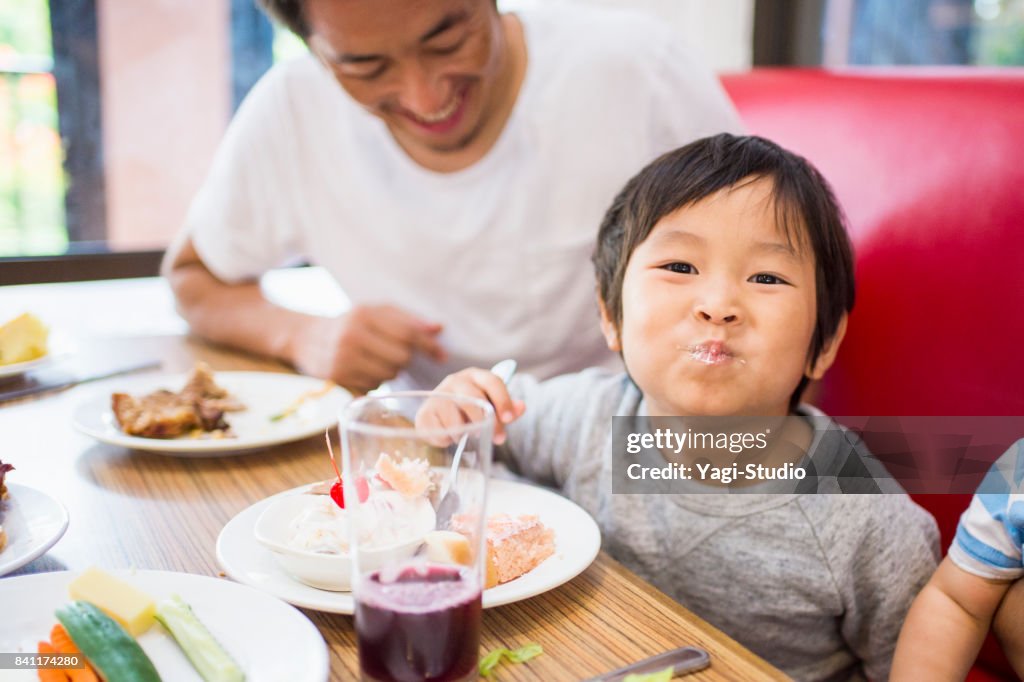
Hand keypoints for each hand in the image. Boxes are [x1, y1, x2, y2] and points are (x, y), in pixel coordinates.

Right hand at [290, 305, 445, 393]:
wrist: (306, 337)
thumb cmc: (350, 323)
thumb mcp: (375, 312)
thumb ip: (407, 319)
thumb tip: (438, 329)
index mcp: (364, 314)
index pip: (407, 332)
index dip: (428, 345)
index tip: (442, 354)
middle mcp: (352, 335)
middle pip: (401, 357)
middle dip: (405, 358)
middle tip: (395, 353)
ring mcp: (343, 357)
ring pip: (389, 374)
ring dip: (391, 370)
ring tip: (377, 359)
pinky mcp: (338, 377)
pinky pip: (373, 385)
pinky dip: (375, 380)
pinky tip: (363, 369)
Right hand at [417, 368, 525, 444]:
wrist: (439, 418)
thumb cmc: (470, 410)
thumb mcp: (491, 408)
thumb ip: (507, 409)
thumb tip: (521, 407)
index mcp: (475, 376)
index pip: (492, 381)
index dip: (502, 400)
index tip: (508, 419)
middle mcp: (455, 381)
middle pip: (473, 399)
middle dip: (487, 421)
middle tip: (498, 438)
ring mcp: (437, 395)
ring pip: (455, 418)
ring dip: (465, 432)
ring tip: (467, 436)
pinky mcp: (424, 413)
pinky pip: (439, 430)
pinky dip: (447, 439)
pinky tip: (450, 437)